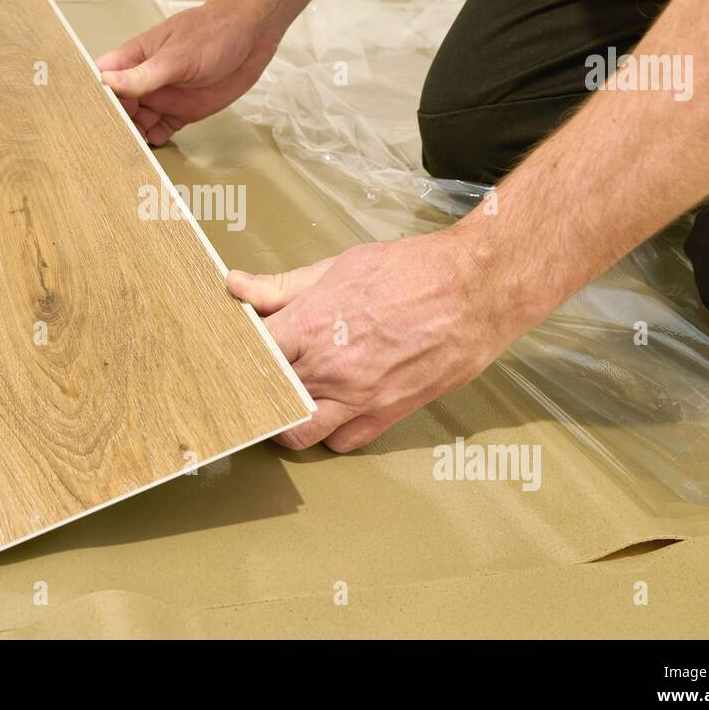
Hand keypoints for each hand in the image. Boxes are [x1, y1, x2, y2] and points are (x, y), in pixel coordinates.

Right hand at [96, 0, 283, 145]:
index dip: (95, 98)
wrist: (252, 35)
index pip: (103, 80)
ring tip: (129, 150)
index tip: (89, 118)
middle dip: (113, 124)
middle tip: (111, 142)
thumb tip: (107, 82)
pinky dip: (155, 140)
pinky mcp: (182, 111)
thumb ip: (142, 75)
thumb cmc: (213, 31)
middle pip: (117, 107)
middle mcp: (145, 79)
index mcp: (135, 59)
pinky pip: (161, 130)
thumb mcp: (175, 56)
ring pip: (138, 122)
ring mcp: (163, 96)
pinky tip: (153, 146)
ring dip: (133, 135)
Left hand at [227, 228, 543, 452]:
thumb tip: (236, 286)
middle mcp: (330, 367)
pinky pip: (343, 442)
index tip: (232, 352)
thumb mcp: (339, 267)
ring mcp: (358, 396)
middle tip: (254, 379)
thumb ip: (283, 286)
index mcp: (311, 325)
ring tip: (287, 401)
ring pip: (298, 432)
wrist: (476, 289)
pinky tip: (330, 412)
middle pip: (267, 396)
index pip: (250, 354)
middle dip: (256, 388)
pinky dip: (330, 433)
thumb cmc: (412, 271)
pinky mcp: (388, 413)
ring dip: (286, 420)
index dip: (235, 354)